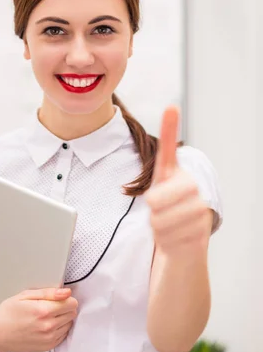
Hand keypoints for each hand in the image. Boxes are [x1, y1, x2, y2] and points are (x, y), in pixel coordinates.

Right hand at [0, 287, 77, 351]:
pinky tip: (46, 325)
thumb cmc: (8, 313)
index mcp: (43, 311)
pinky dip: (59, 328)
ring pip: (69, 324)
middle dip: (65, 307)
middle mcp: (48, 327)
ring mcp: (49, 338)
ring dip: (63, 318)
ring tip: (47, 315)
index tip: (58, 298)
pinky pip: (63, 335)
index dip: (66, 298)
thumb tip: (66, 292)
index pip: (71, 303)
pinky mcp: (48, 346)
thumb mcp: (25, 295)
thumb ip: (48, 293)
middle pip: (72, 313)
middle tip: (51, 305)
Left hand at [145, 106, 210, 256]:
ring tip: (168, 225)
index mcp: (177, 174)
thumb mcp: (156, 194)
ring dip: (158, 228)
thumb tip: (158, 152)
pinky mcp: (201, 228)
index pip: (169, 149)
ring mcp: (198, 206)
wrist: (183, 244)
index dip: (169, 128)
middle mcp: (191, 186)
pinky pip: (169, 235)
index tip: (171, 107)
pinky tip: (175, 237)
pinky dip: (166, 240)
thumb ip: (155, 183)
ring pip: (160, 220)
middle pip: (155, 198)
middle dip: (151, 211)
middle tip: (159, 213)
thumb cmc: (166, 215)